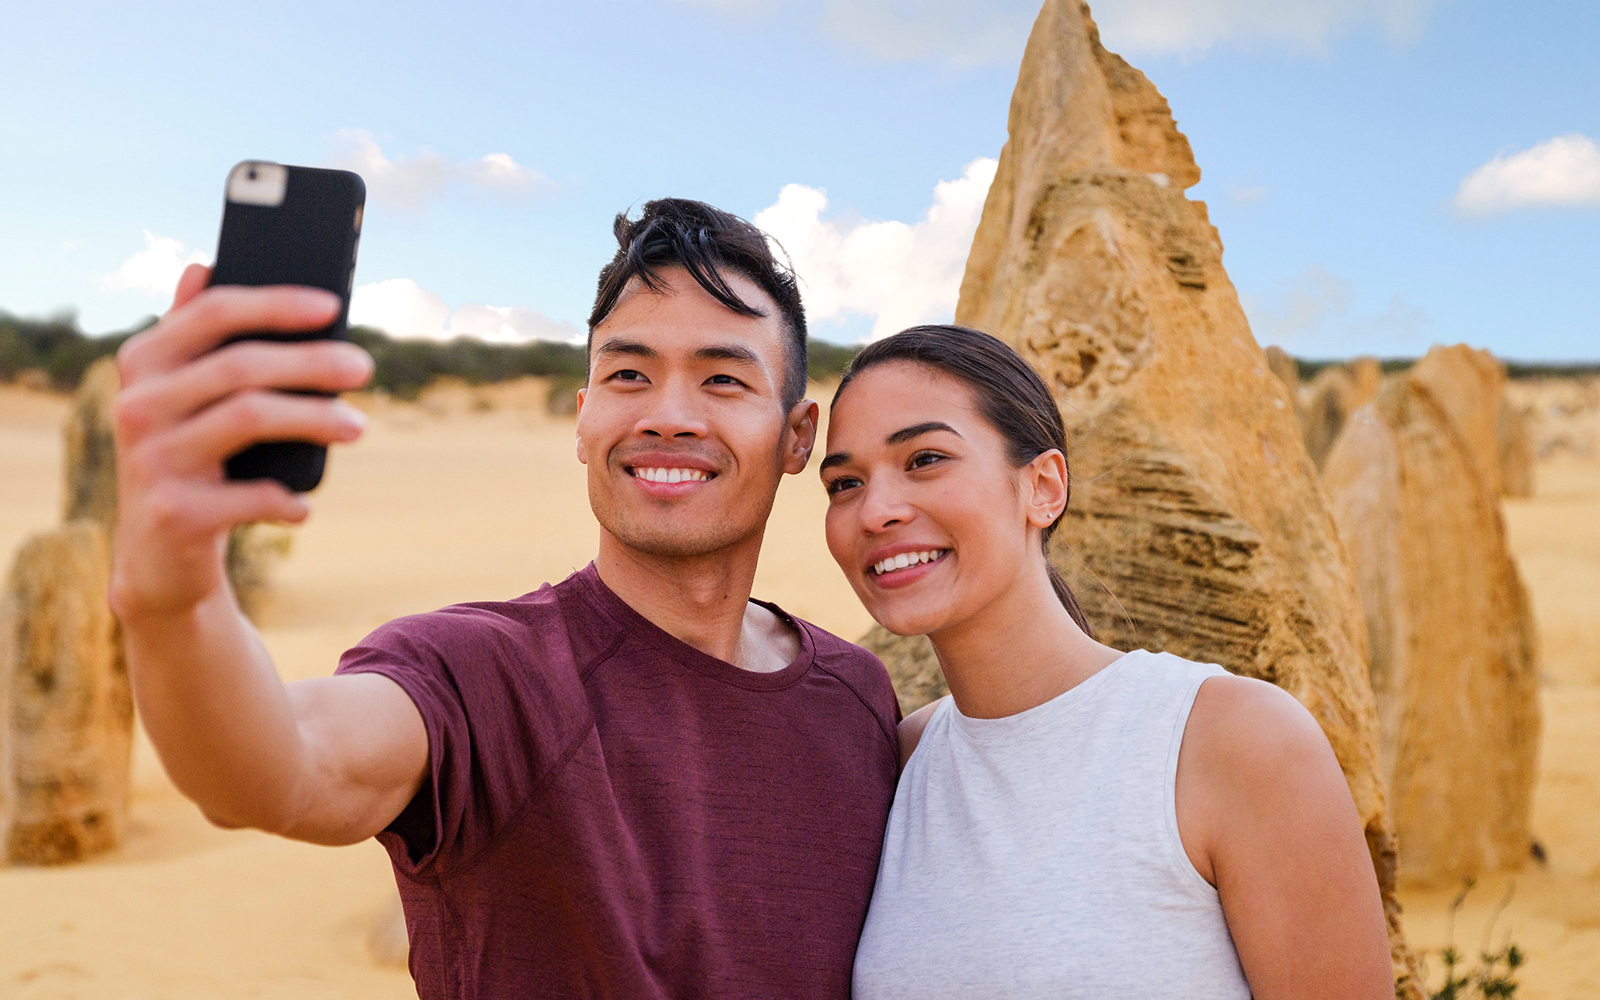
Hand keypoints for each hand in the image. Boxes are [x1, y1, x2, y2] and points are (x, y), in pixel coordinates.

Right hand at [110, 264, 373, 620]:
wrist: (157, 558)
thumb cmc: (189, 460)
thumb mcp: (183, 397)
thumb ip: (192, 335)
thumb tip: (202, 264)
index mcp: (144, 363)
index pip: (214, 313)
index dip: (276, 303)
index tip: (334, 306)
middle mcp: (137, 405)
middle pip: (240, 366)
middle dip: (312, 363)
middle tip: (364, 368)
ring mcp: (151, 459)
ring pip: (249, 418)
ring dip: (315, 420)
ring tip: (358, 427)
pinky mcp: (174, 513)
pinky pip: (253, 494)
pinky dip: (288, 499)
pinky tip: (303, 505)